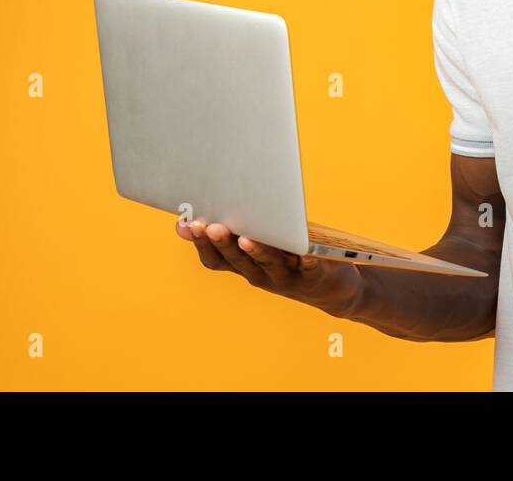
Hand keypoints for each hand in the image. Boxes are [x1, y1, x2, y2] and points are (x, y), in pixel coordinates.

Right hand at [176, 218, 364, 317]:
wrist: (331, 289)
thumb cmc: (287, 257)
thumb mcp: (255, 246)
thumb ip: (226, 236)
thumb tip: (182, 224)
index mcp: (245, 266)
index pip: (216, 260)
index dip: (202, 244)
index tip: (190, 223)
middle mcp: (261, 275)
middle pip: (239, 260)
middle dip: (224, 243)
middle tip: (211, 226)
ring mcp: (287, 277)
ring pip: (269, 264)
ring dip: (257, 251)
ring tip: (247, 237)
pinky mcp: (315, 276)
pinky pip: (309, 267)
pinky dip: (306, 259)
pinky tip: (304, 250)